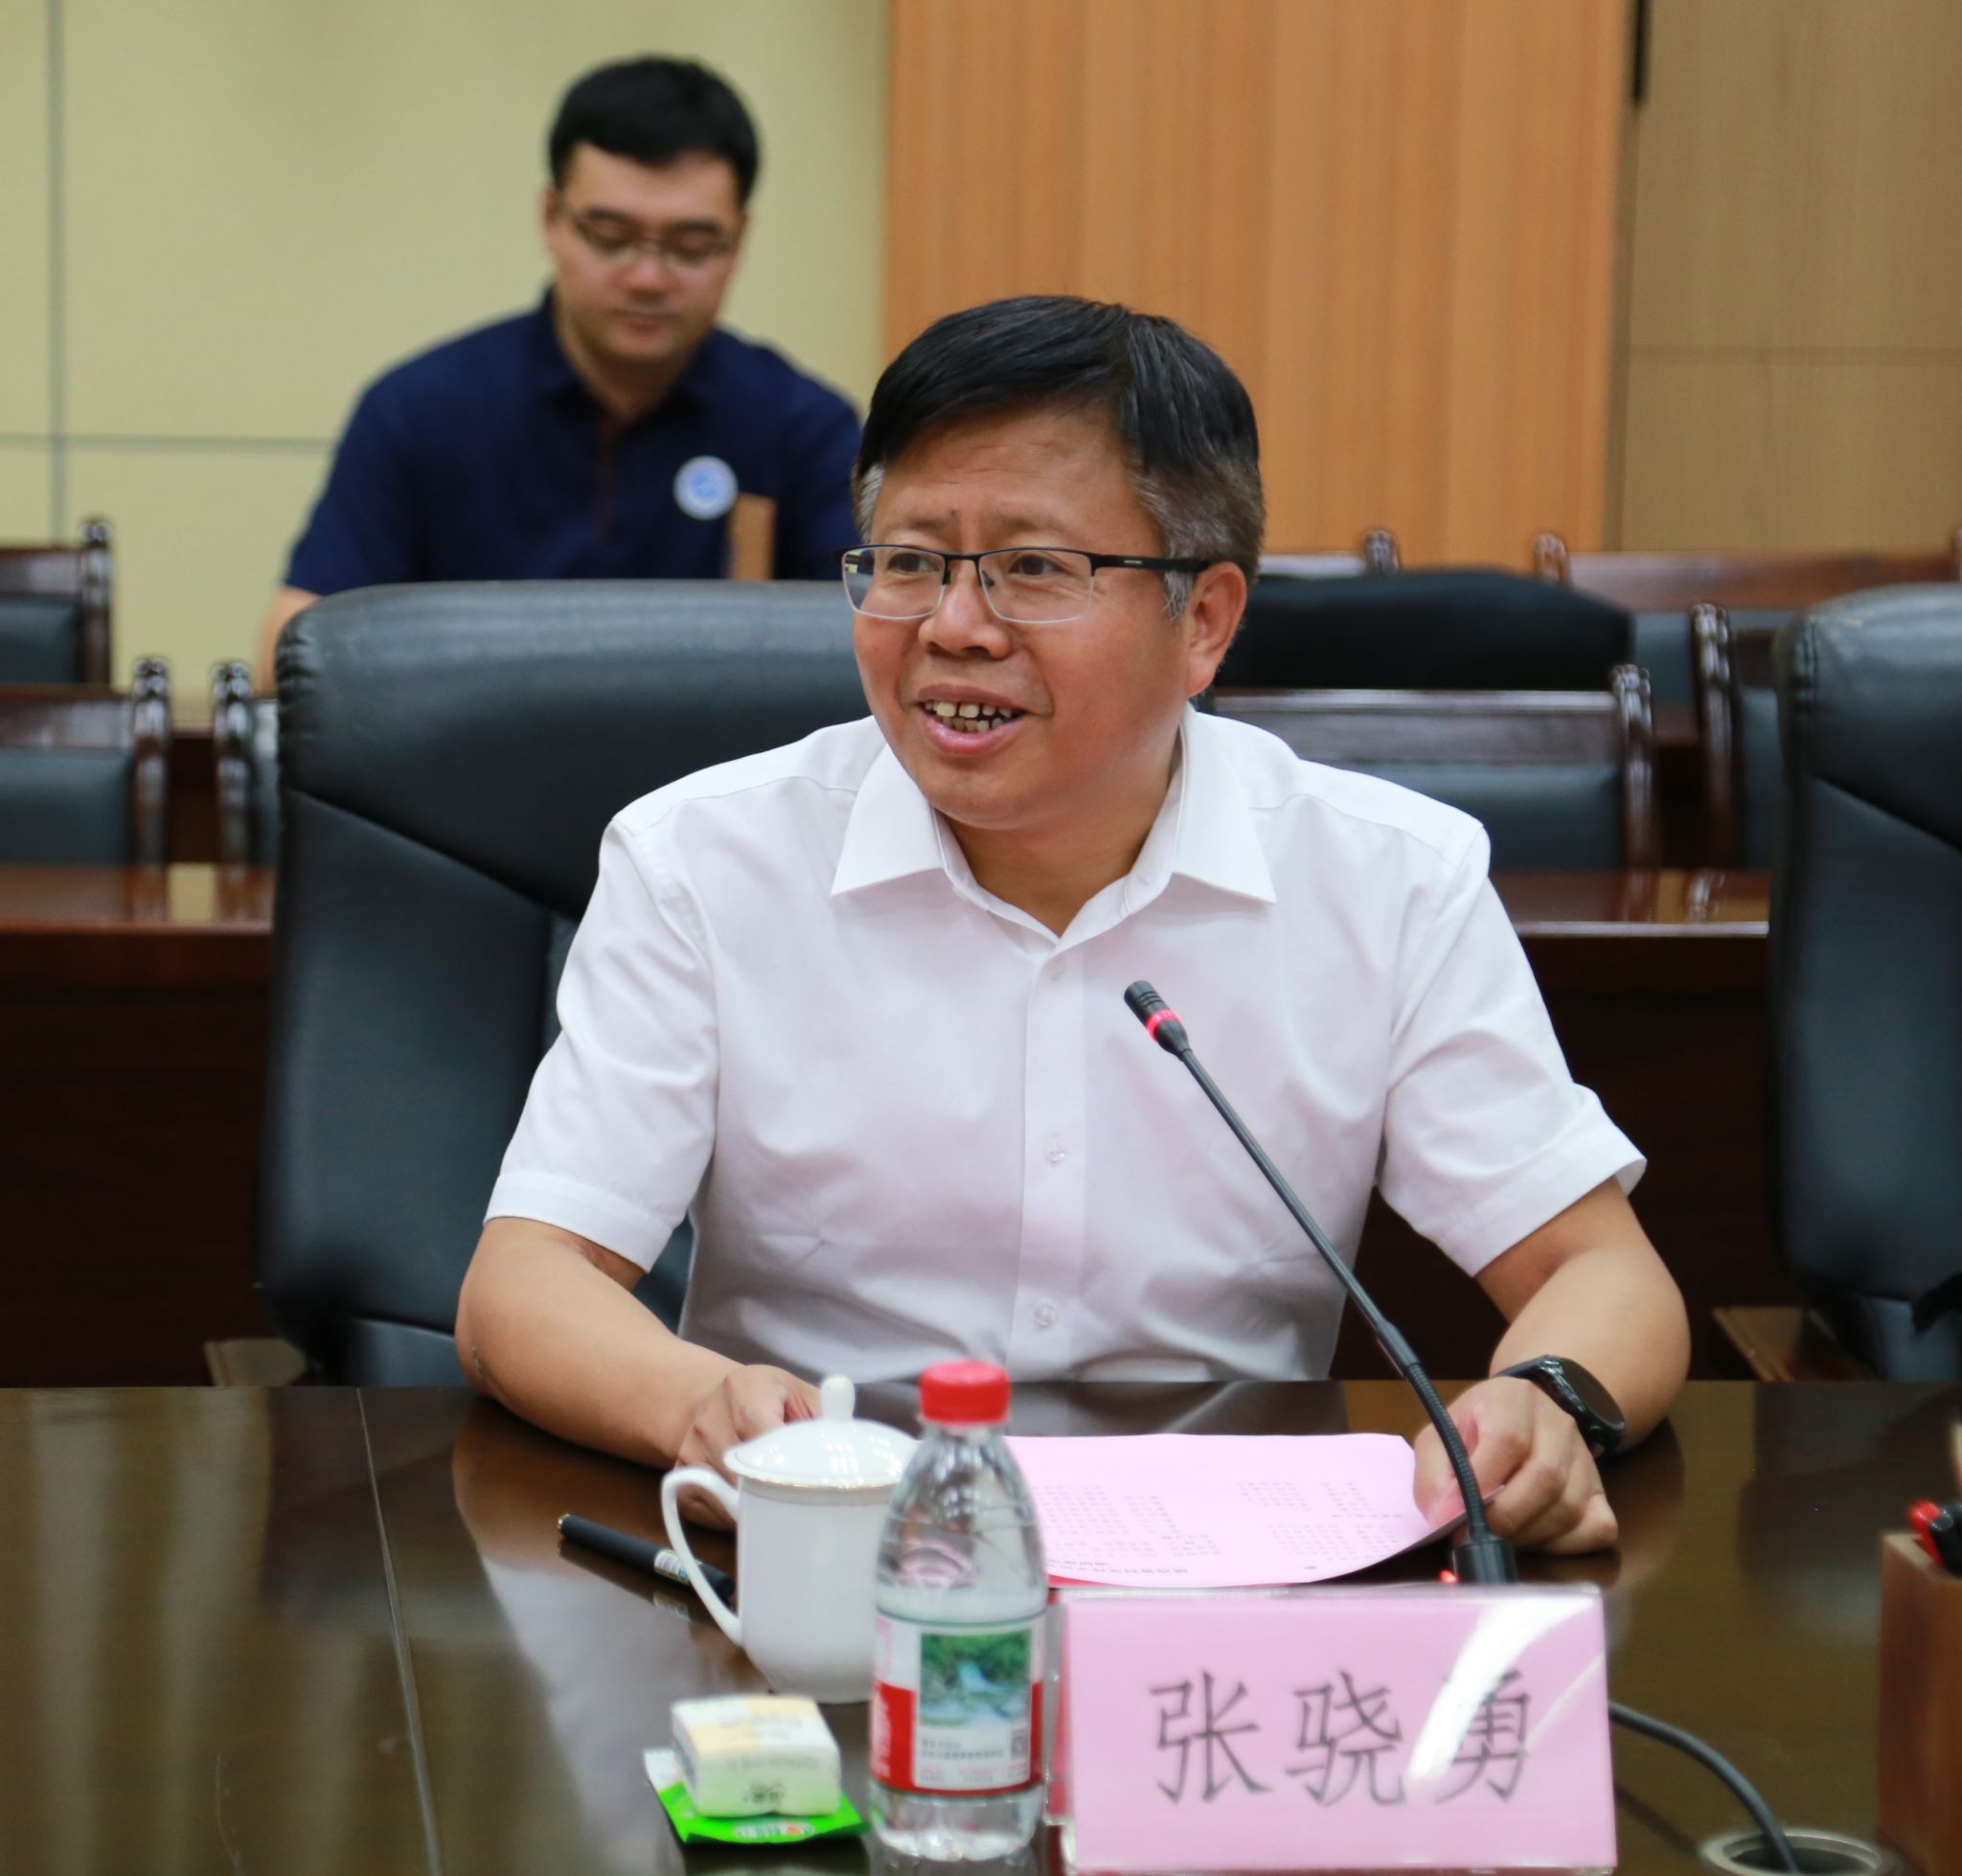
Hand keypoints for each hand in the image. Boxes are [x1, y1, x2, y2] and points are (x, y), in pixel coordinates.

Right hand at [668, 1365, 821, 1527]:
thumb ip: (827, 1414)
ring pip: (725, 1497)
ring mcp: (690, 1451)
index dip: (785, 1464)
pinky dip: (731, 1516)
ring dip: (754, 1508)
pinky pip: (708, 1509)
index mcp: (743, 1390)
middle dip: (772, 1493)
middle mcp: (709, 1420)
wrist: (711, 1398)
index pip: (762, 1434)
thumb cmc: (766, 1398)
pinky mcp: (680, 1476)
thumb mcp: (800, 1393)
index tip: (807, 1484)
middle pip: (743, 1473)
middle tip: (800, 1505)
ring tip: (778, 1504)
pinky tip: (750, 1505)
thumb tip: (848, 1438)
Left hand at [1410, 1376, 1616, 1554]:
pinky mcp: (1601, 1491)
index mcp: (1512, 1399)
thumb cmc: (1473, 1432)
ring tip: (1499, 1537)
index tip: (1456, 1517)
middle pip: (1545, 1478)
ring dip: (1528, 1535)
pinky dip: (1563, 1547)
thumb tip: (1445, 1521)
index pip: (1508, 1441)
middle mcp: (1558, 1424)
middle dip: (1505, 1518)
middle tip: (1476, 1536)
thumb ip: (1434, 1477)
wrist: (1518, 1419)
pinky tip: (1533, 1539)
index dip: (1483, 1485)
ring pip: (1569, 1508)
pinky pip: (1596, 1529)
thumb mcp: (1439, 1439)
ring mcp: (1586, 1458)